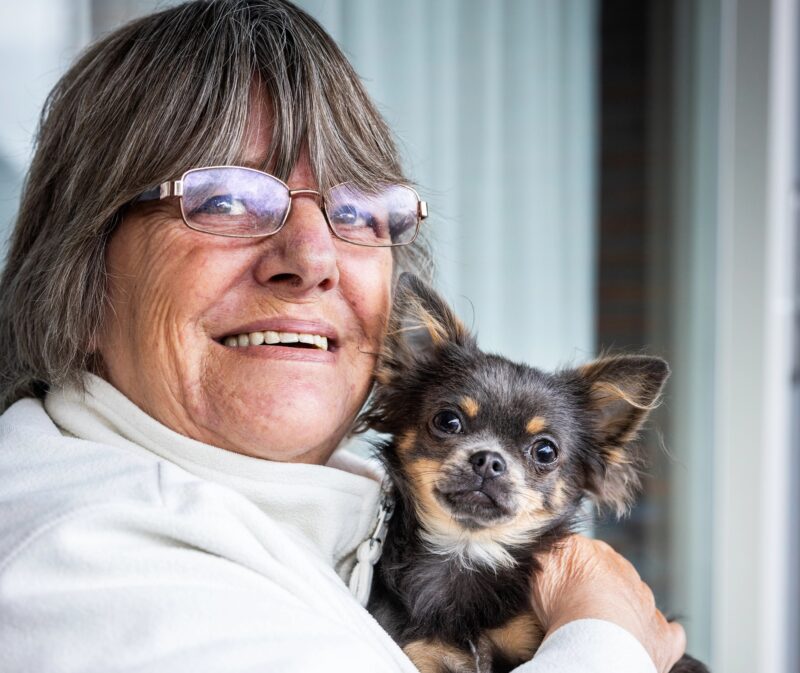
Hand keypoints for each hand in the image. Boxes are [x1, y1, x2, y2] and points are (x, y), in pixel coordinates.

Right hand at [531, 535, 685, 672]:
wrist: (596, 636)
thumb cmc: (563, 600)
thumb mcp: (539, 563)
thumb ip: (543, 550)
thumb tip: (541, 542)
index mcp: (596, 553)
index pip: (583, 552)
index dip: (571, 567)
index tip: (560, 581)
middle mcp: (624, 573)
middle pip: (612, 574)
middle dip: (600, 587)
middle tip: (578, 607)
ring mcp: (646, 604)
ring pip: (638, 599)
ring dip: (626, 610)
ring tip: (605, 629)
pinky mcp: (662, 636)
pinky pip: (668, 633)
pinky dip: (660, 635)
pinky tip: (648, 639)